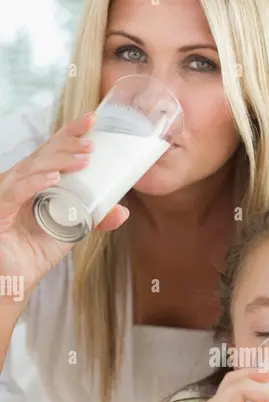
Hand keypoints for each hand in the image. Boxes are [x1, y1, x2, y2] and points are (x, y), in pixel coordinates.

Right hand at [0, 111, 128, 302]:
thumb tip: (122, 210)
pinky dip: (35, 183)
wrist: (15, 280)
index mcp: (34, 181)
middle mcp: (19, 182)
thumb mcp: (71, 231)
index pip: (52, 150)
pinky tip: (54, 178)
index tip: (93, 120)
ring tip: (84, 158)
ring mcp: (6, 194)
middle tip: (93, 139)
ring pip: (32, 168)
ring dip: (58, 160)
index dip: (70, 134)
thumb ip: (93, 219)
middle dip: (68, 142)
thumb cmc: (35, 252)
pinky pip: (15, 191)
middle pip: (43, 154)